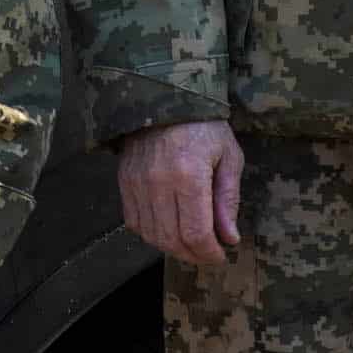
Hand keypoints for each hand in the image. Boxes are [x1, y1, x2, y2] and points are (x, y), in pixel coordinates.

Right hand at [118, 119, 245, 266]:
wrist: (166, 97)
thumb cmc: (204, 126)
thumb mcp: (229, 156)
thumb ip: (228, 199)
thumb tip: (228, 238)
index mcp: (189, 174)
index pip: (195, 232)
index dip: (209, 253)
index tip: (221, 256)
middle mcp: (158, 181)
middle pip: (171, 239)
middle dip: (193, 255)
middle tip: (207, 254)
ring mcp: (137, 182)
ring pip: (151, 235)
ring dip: (172, 248)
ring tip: (190, 244)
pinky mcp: (123, 180)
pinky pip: (133, 221)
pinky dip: (151, 234)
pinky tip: (167, 229)